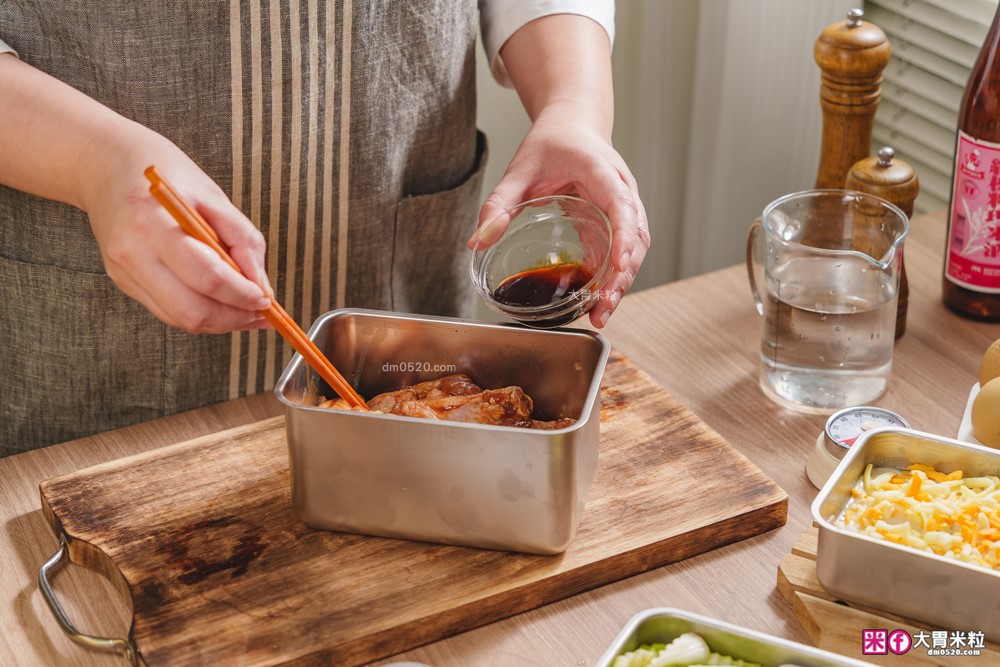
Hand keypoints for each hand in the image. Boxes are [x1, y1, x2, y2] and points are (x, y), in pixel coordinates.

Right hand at [82, 128, 272, 332]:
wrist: (105, 163)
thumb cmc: (165, 174)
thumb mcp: (213, 196)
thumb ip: (243, 240)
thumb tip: (262, 286)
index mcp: (153, 224)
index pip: (207, 277)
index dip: (242, 295)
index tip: (266, 300)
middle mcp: (132, 254)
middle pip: (191, 310)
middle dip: (233, 318)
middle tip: (260, 313)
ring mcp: (124, 272)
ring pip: (180, 319)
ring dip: (220, 322)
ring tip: (246, 311)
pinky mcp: (124, 282)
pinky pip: (168, 311)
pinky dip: (200, 313)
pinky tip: (221, 303)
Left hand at [469, 107, 649, 327]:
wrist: (572, 127)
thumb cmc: (551, 143)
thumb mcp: (519, 170)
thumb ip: (498, 204)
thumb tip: (476, 242)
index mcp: (600, 171)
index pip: (621, 203)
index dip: (623, 235)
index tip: (618, 264)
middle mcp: (621, 189)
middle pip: (635, 235)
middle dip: (623, 274)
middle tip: (604, 304)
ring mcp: (624, 207)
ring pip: (635, 248)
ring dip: (622, 281)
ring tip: (601, 312)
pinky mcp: (617, 222)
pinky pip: (622, 251)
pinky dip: (613, 277)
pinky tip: (597, 301)